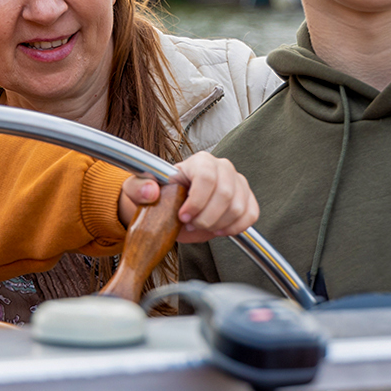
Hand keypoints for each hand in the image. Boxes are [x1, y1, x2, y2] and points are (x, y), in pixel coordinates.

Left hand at [119, 151, 259, 244]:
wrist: (173, 209)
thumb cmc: (160, 196)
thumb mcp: (140, 191)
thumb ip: (139, 189)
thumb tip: (151, 190)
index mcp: (199, 161)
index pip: (207, 176)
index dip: (196, 201)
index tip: (183, 216)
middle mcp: (222, 167)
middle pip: (225, 193)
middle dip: (206, 217)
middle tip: (190, 224)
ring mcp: (238, 182)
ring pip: (239, 207)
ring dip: (218, 224)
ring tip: (201, 226)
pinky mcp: (248, 199)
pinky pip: (251, 215)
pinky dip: (235, 227)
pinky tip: (218, 229)